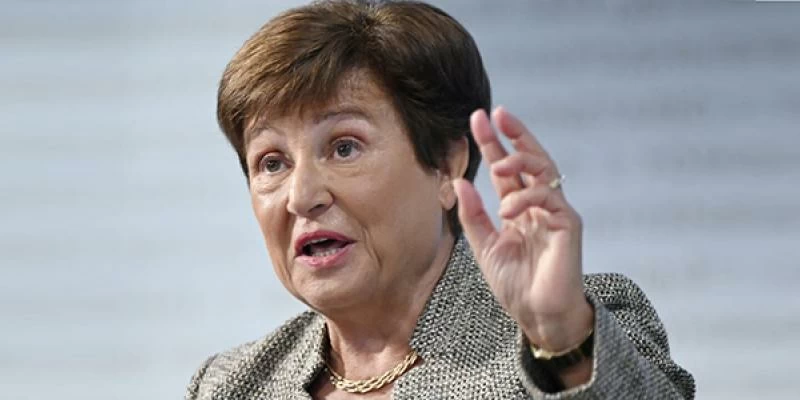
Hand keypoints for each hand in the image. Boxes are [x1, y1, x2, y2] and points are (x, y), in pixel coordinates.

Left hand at [453, 107, 592, 350]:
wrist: (537, 315)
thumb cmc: (515, 284)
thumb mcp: (484, 246)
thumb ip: (474, 215)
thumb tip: (460, 182)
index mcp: (519, 208)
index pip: (507, 169)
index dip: (494, 143)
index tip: (477, 119)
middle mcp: (539, 205)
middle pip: (530, 159)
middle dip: (514, 134)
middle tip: (495, 115)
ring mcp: (556, 212)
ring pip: (544, 170)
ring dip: (519, 161)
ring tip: (497, 166)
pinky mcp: (568, 224)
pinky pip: (549, 198)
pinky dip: (526, 197)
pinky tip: (508, 209)